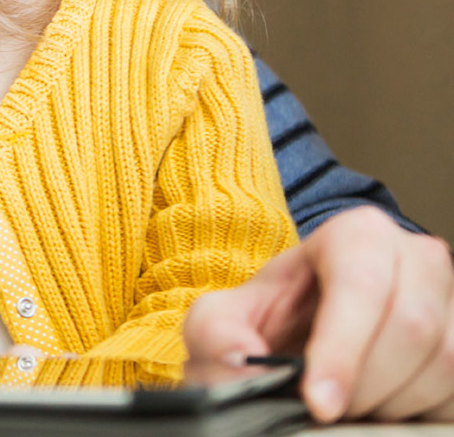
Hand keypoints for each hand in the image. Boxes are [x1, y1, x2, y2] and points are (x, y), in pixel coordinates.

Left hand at [184, 206, 453, 421]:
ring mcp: (451, 299)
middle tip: (325, 411)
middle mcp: (417, 257)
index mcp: (357, 235)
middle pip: (411, 328)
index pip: (360, 285)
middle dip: (364, 384)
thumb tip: (240, 360)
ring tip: (346, 406)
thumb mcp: (222, 319)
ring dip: (390, 402)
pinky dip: (416, 411)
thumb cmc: (270, 318)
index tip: (318, 403)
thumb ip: (216, 334)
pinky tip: (376, 409)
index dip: (342, 350)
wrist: (307, 332)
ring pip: (443, 362)